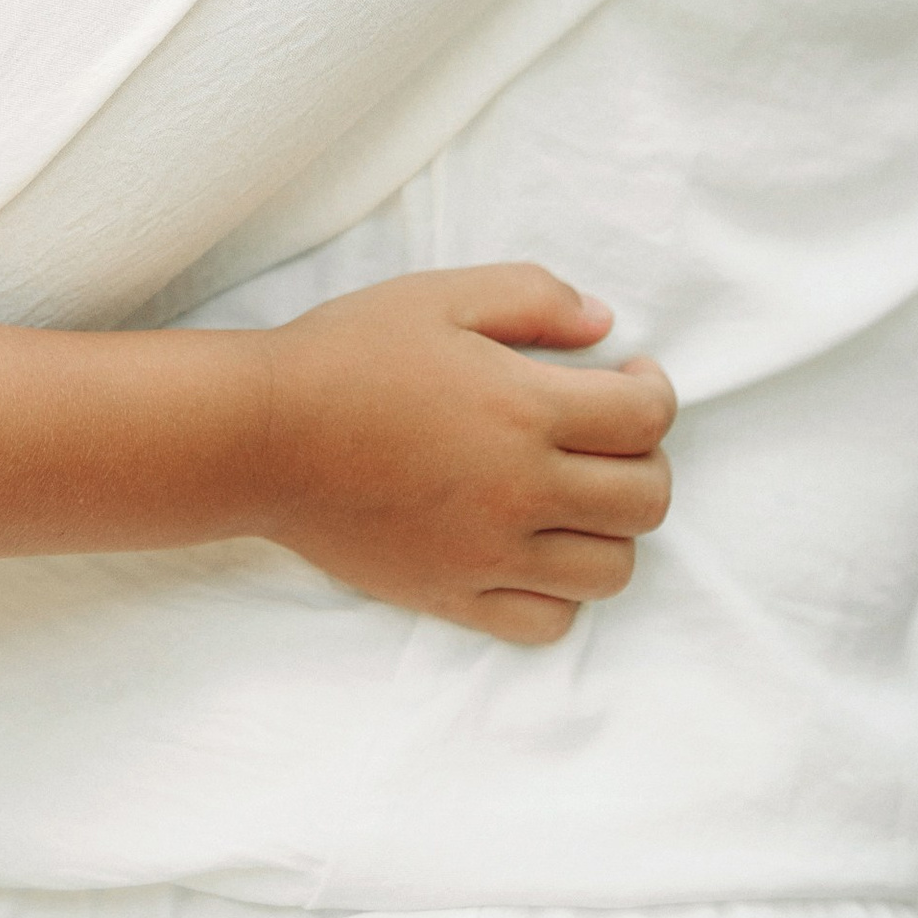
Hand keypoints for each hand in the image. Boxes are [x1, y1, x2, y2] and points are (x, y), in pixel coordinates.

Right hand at [260, 264, 674, 642]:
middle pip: (646, 501)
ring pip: (610, 571)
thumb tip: (603, 323)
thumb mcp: (439, 296)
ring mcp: (490, 556)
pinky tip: (535, 548)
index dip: (655, 391)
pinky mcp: (453, 597)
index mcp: (524, 410)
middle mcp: (521, 490)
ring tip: (577, 495)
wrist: (262, 437)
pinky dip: (560, 593)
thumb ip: (532, 297)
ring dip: (612, 530)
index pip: (646, 418)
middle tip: (609, 435)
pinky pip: (547, 622)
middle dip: (646, 461)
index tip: (628, 375)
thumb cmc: (346, 354)